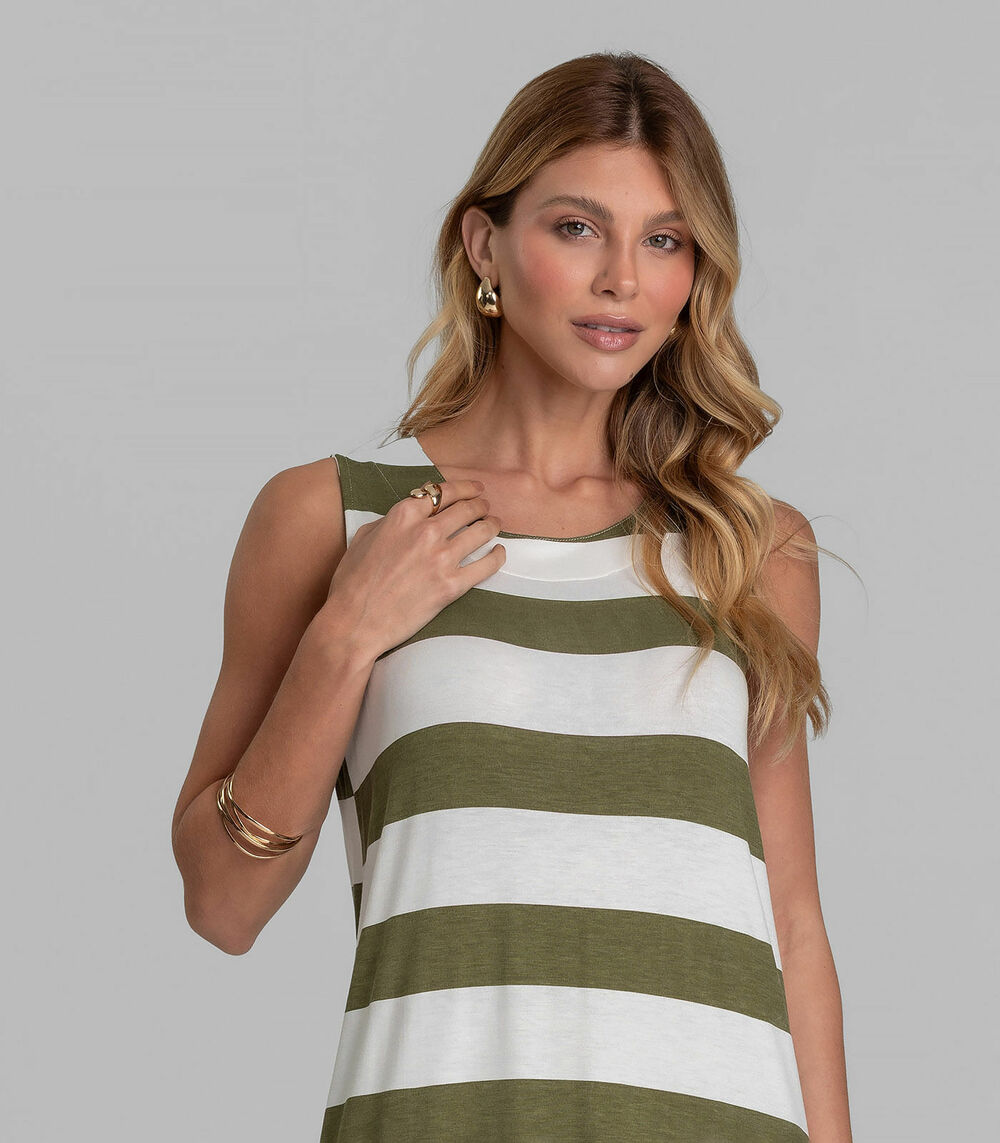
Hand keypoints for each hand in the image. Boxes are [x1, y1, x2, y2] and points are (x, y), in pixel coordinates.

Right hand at [325, 478, 504, 656]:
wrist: (354, 622)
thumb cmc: (352, 583)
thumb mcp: (364, 538)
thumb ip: (389, 521)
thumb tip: (409, 516)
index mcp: (403, 516)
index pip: (443, 491)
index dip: (464, 488)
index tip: (474, 489)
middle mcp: (425, 532)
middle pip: (466, 509)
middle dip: (480, 505)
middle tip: (485, 507)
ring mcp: (441, 559)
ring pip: (481, 532)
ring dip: (492, 525)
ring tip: (495, 525)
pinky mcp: (451, 586)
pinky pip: (486, 565)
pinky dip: (497, 556)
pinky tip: (499, 552)